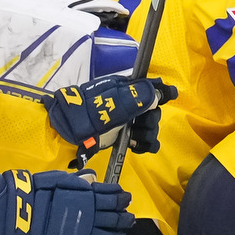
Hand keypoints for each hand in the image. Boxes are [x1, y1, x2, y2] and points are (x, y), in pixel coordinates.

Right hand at [0, 169, 133, 234]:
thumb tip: (91, 178)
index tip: (126, 199)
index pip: (114, 198)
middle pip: (117, 219)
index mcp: (90, 197)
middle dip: (125, 219)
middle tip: (128, 219)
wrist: (24, 211)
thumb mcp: (63, 179)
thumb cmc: (41, 191)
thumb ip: (80, 181)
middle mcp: (92, 215)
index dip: (123, 199)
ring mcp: (86, 233)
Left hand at [43, 74, 174, 156]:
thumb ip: (135, 98)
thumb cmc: (86, 115)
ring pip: (149, 126)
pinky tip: (136, 147)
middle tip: (143, 127)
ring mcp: (125, 120)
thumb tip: (158, 93)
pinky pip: (143, 139)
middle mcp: (128, 103)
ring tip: (137, 140)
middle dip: (152, 119)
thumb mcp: (111, 104)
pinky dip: (144, 144)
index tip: (169, 98)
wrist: (64, 135)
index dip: (161, 92)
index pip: (150, 87)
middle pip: (153, 110)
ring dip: (149, 133)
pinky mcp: (122, 136)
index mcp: (125, 89)